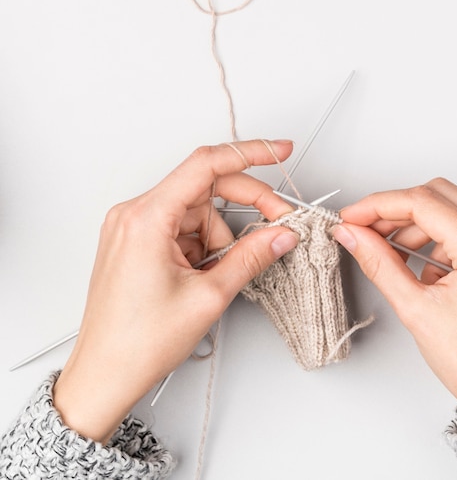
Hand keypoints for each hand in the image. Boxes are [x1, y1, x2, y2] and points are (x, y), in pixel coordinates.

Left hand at [53, 140, 297, 442]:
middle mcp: (136, 213)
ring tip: (219, 275)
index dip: (250, 153)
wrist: (104, 375)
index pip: (206, 164)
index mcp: (147, 218)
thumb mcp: (208, 296)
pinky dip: (205, 245)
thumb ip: (252, 256)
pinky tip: (205, 274)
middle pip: (206, 187)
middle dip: (246, 203)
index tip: (280, 151)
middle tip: (278, 223)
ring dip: (222, 236)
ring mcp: (135, 227)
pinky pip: (184, 227)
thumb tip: (282, 234)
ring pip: (199, 211)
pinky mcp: (139, 240)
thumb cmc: (139, 342)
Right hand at [333, 178, 456, 431]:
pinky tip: (425, 265)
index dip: (379, 205)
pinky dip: (439, 236)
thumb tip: (353, 235)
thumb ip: (378, 263)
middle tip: (369, 230)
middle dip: (397, 209)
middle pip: (439, 194)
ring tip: (397, 255)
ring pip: (453, 205)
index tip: (354, 216)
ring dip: (418, 223)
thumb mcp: (416, 311)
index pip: (422, 203)